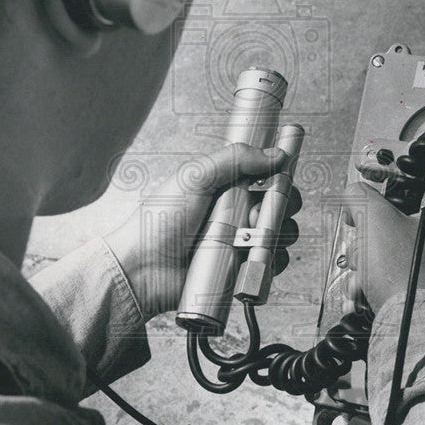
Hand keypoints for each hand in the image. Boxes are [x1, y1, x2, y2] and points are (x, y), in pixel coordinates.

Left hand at [105, 143, 301, 321]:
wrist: (144, 268)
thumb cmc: (159, 221)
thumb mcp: (194, 177)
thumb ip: (235, 158)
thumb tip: (276, 154)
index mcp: (226, 186)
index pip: (267, 175)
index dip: (279, 176)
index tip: (280, 177)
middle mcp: (236, 212)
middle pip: (279, 204)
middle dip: (279, 206)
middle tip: (258, 212)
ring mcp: (239, 241)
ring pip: (280, 234)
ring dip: (273, 233)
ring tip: (247, 237)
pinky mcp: (240, 269)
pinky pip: (270, 264)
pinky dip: (269, 260)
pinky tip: (251, 257)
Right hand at [340, 182, 424, 314]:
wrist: (417, 329)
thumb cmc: (408, 273)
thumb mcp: (375, 217)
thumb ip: (360, 196)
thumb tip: (354, 194)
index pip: (407, 205)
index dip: (379, 215)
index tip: (364, 224)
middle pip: (396, 237)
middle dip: (368, 251)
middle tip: (364, 258)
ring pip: (394, 266)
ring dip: (368, 274)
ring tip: (362, 284)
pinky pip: (400, 290)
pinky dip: (378, 294)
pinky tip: (365, 299)